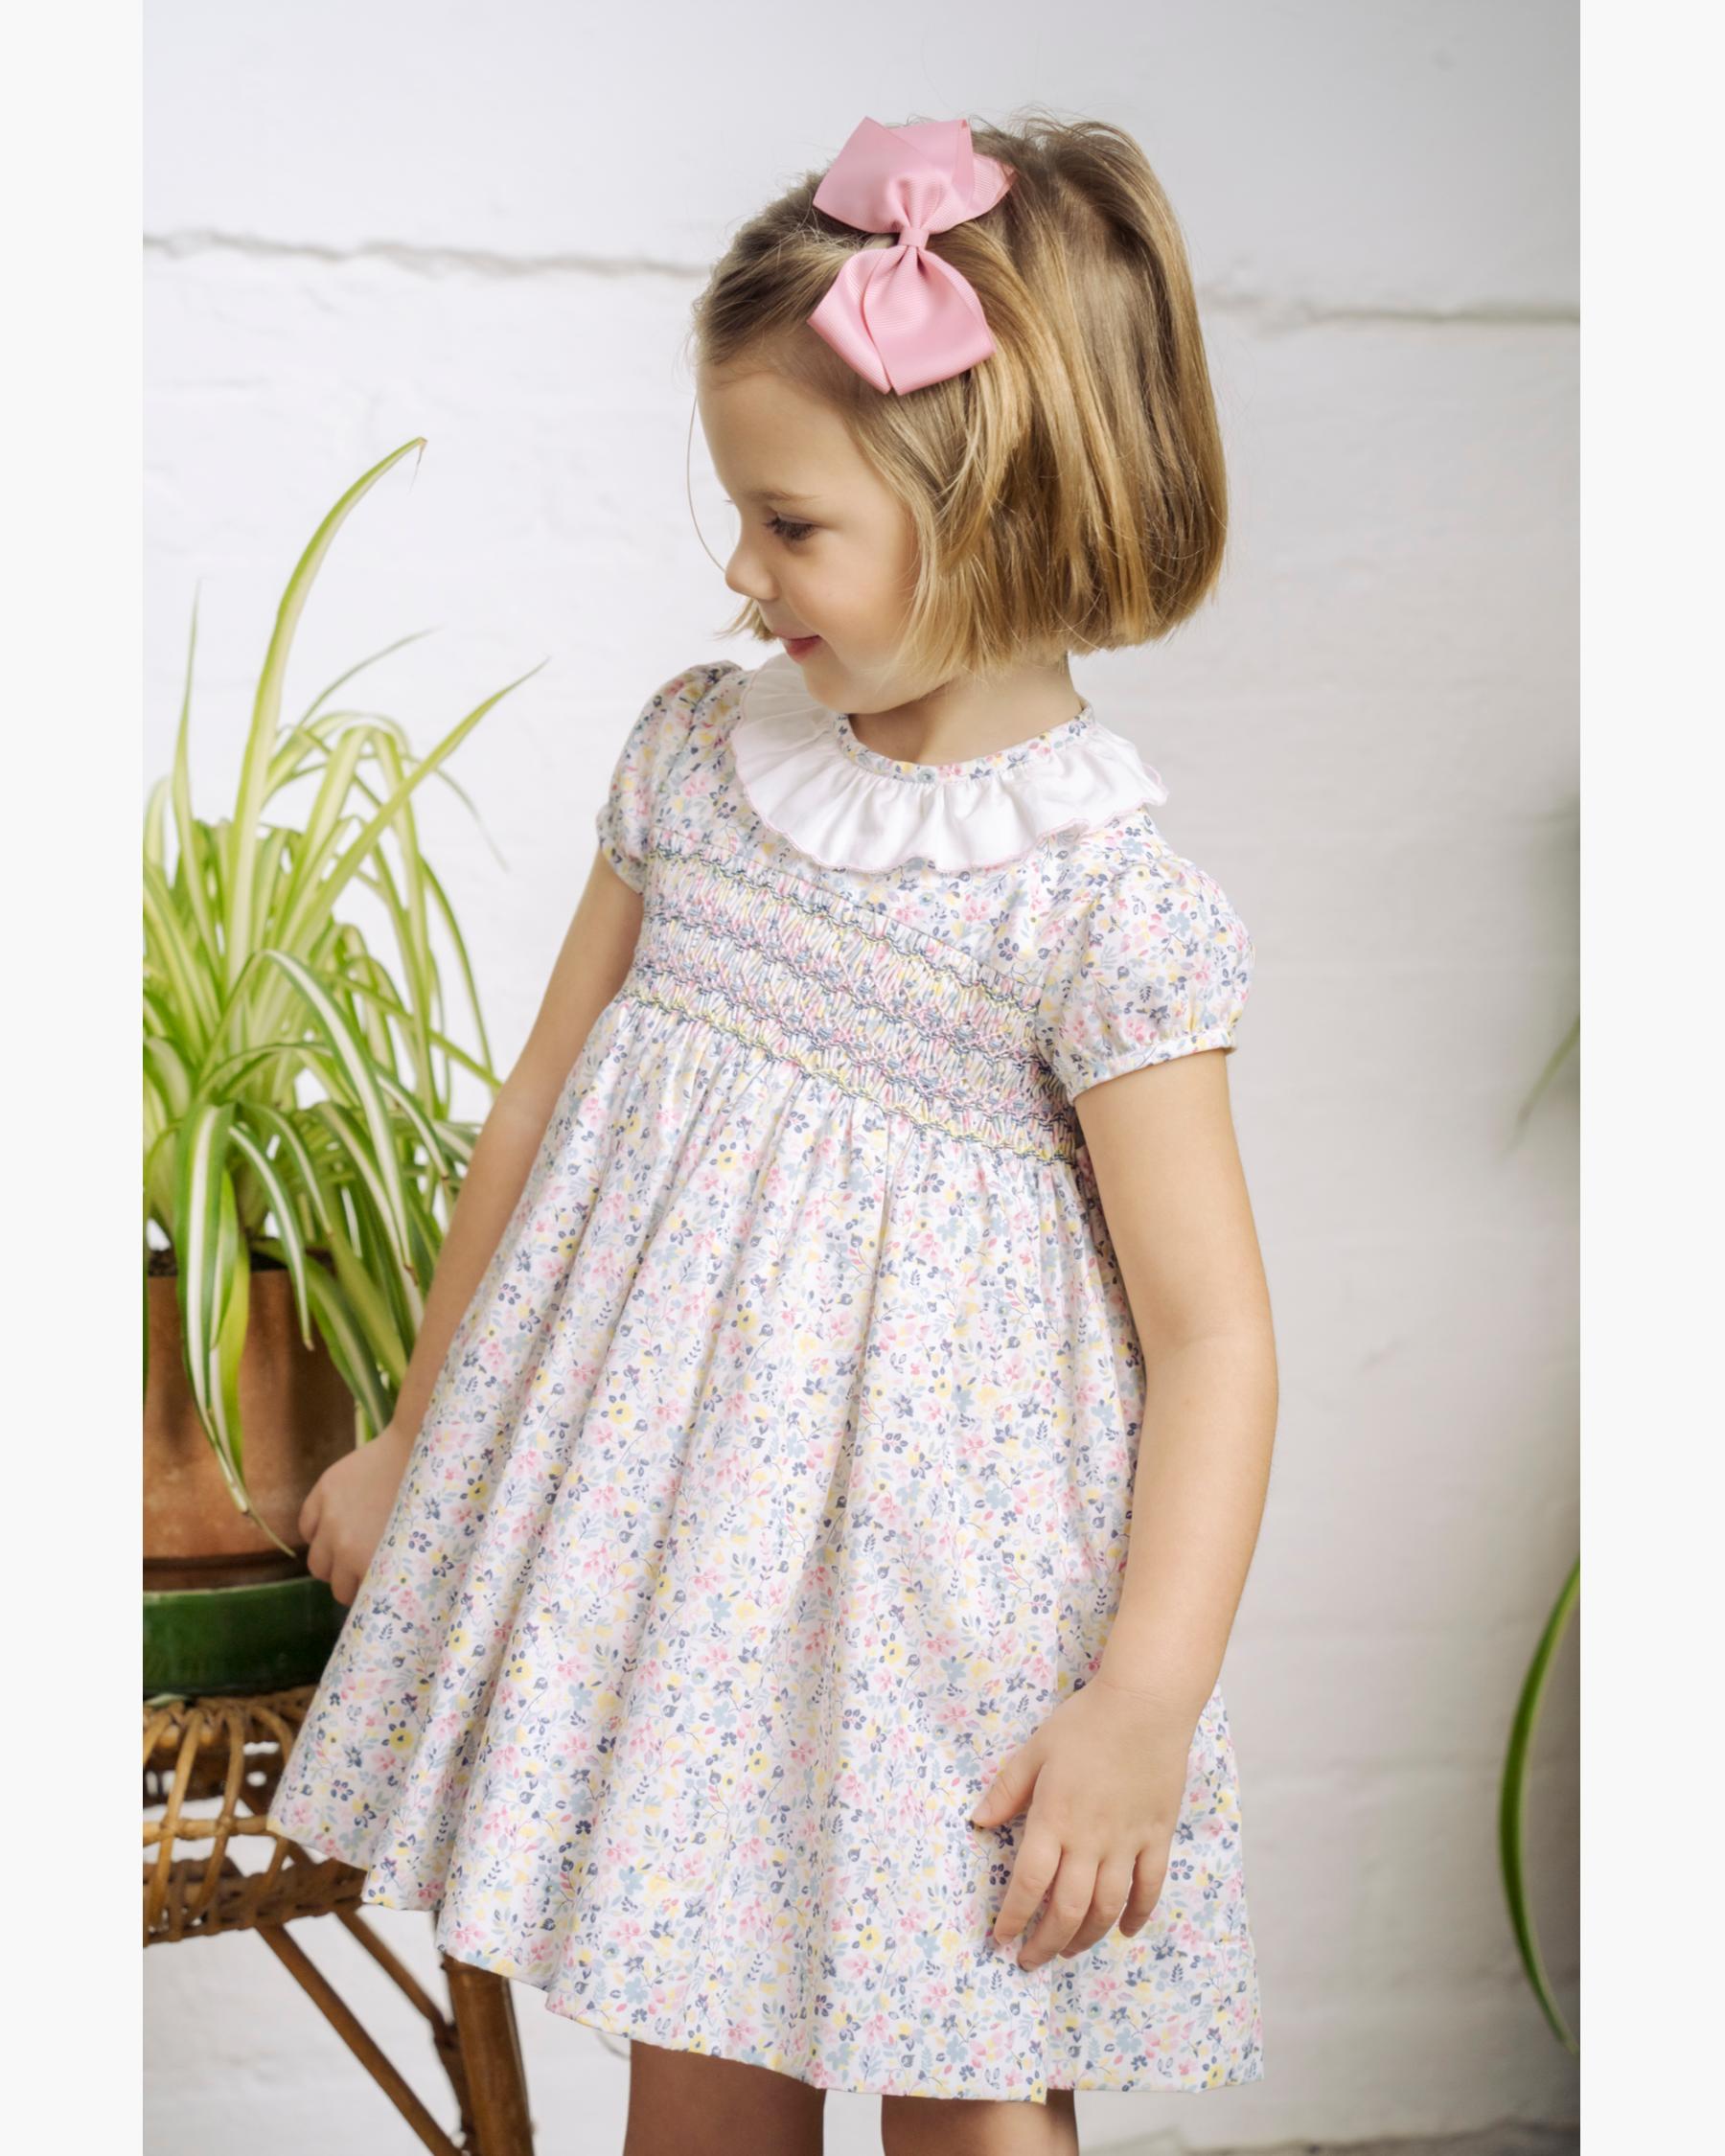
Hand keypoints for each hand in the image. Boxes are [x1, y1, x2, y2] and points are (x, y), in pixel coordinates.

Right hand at [299, 1420, 414, 1605]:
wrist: (422, 1446)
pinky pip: (306, 1527)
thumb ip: (396, 1568)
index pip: (353, 1598)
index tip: (372, 1588)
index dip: (364, 1595)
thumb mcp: (420, 1544)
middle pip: (332, 1581)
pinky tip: (333, 1528)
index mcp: (372, 1562)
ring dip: (329, 1561)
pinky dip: (316, 1532)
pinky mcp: (322, 1493)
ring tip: (347, 1552)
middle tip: (362, 1569)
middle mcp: (344, 1546)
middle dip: (346, 1580)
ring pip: (316, 1560)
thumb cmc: (434, 1498)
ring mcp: (330, 1519)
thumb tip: (386, 1588)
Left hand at [969, 1671, 1199, 1968]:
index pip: (1030, 1884)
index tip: (1001, 1938)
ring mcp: (1127, 1842)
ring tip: (1068, 1951)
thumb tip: (978, 1823)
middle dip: (1046, 1942)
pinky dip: (1137, 1915)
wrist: (1146, 1706)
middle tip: (1030, 1961)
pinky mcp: (1157, 1837)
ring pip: (1107, 1907)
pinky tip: (1124, 1931)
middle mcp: (1090, 1840)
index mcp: (1054, 1819)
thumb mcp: (1035, 1750)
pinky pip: (1149, 1888)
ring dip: (1086, 1937)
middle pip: (1068, 1908)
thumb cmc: (1085, 1723)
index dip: (1014, 1918)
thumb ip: (1007, 1790)